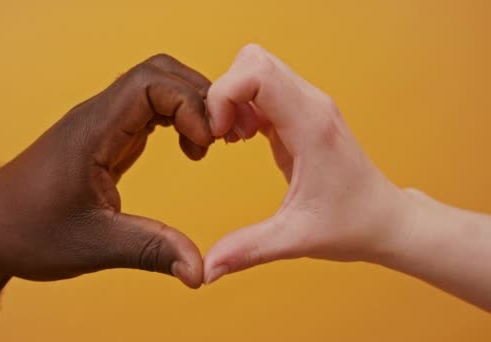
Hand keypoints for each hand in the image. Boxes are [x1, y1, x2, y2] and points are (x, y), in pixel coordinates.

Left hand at [0, 54, 212, 287]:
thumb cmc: (27, 233)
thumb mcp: (93, 245)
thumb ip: (150, 251)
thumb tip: (200, 272)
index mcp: (92, 130)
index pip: (150, 82)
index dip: (189, 103)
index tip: (208, 143)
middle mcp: (98, 118)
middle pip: (158, 73)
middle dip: (198, 97)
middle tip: (221, 137)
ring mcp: (102, 125)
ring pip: (156, 88)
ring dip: (190, 107)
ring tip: (209, 145)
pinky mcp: (105, 139)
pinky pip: (149, 111)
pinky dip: (178, 121)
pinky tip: (190, 150)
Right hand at [203, 44, 410, 283]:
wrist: (386, 219)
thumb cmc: (351, 224)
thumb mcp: (295, 239)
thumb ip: (247, 250)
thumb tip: (204, 270)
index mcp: (311, 126)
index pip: (257, 72)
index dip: (224, 95)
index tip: (218, 134)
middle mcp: (311, 105)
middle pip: (253, 61)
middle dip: (224, 92)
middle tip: (222, 135)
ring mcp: (308, 105)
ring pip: (256, 69)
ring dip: (233, 98)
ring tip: (233, 138)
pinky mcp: (302, 113)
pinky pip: (262, 89)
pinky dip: (243, 105)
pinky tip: (244, 137)